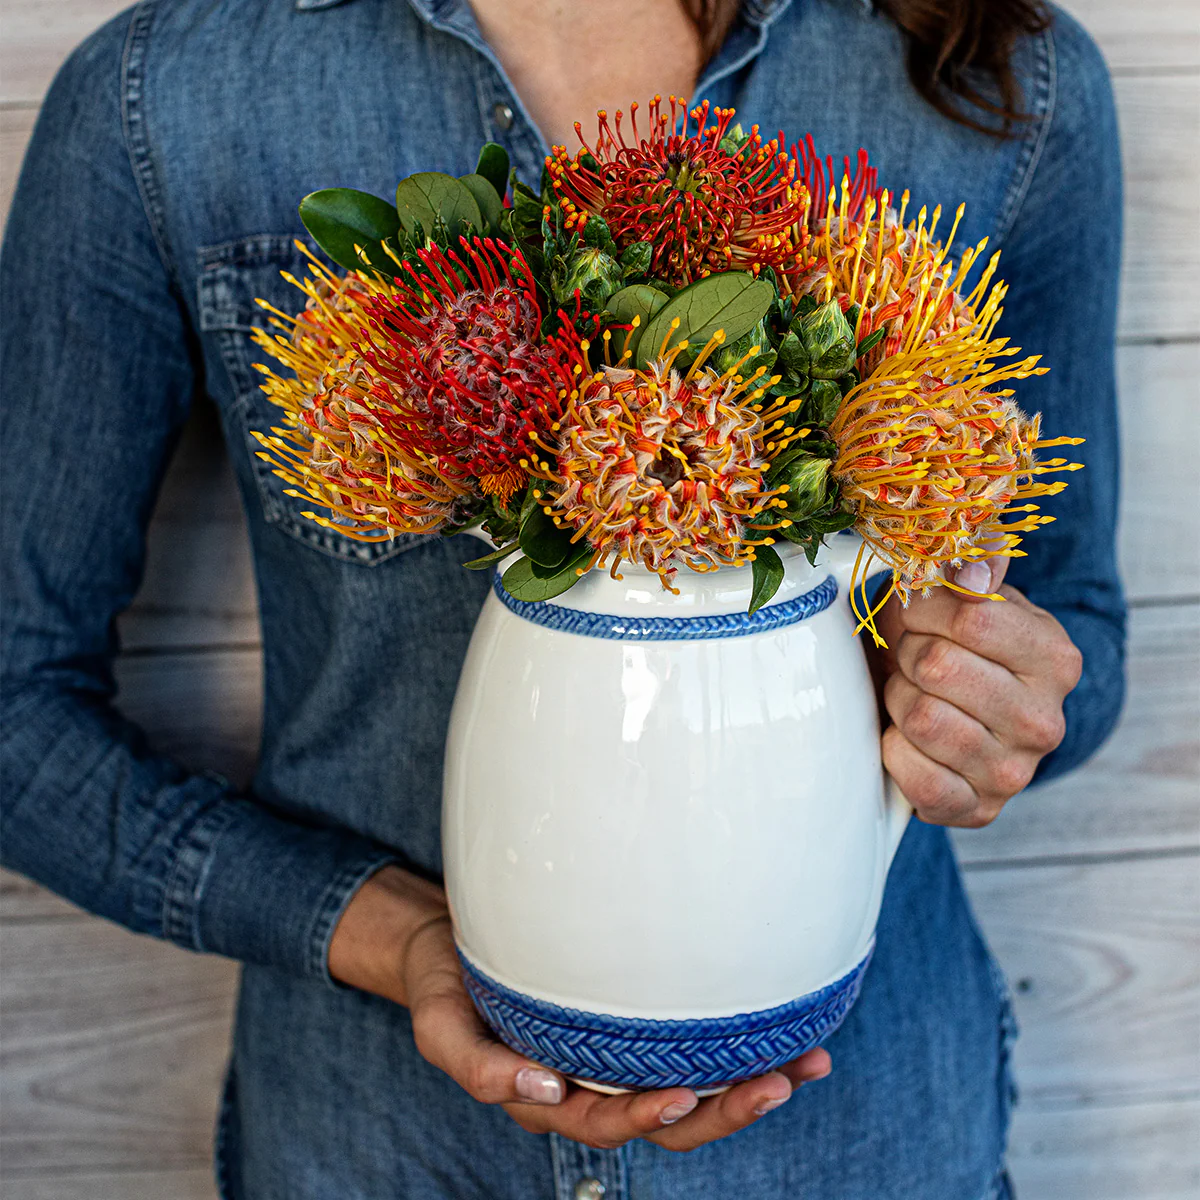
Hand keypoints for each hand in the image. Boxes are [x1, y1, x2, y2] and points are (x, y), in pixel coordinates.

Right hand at [329, 866, 831, 1150]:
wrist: (449, 940)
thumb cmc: (445, 983)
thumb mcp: (439, 1024)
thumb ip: (477, 1065)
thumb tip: (540, 1091)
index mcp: (548, 1096)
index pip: (606, 1121)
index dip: (648, 1117)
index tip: (685, 1096)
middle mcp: (592, 1084)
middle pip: (668, 1117)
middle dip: (725, 1109)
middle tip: (776, 1084)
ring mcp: (617, 1055)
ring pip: (692, 1086)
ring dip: (748, 1083)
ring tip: (805, 1064)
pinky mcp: (633, 1019)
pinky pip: (690, 1043)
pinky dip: (736, 1044)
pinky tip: (781, 1029)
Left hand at [873, 552, 1082, 827]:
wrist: (949, 713)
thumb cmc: (950, 644)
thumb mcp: (966, 593)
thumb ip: (975, 561)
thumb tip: (972, 566)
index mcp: (1055, 658)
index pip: (972, 618)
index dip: (925, 609)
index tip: (919, 613)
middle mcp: (1045, 720)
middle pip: (938, 666)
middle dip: (908, 654)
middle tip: (914, 659)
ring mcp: (1014, 773)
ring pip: (921, 718)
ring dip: (899, 699)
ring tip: (912, 694)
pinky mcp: (976, 811)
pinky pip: (916, 776)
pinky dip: (895, 751)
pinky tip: (906, 738)